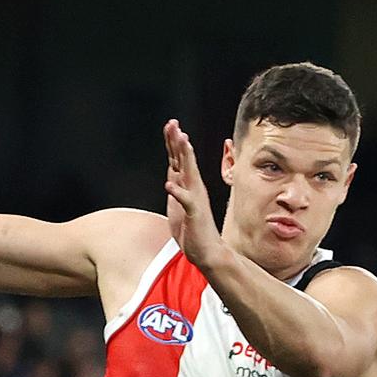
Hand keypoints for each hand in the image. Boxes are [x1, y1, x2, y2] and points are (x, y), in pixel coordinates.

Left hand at [163, 119, 225, 267]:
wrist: (207, 252)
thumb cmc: (192, 229)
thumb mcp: (179, 203)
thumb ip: (177, 186)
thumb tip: (171, 171)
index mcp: (188, 184)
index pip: (179, 159)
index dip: (174, 142)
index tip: (171, 124)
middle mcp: (194, 187)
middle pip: (184, 160)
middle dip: (178, 141)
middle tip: (174, 123)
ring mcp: (195, 199)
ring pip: (189, 173)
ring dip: (185, 157)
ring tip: (182, 140)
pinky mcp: (195, 213)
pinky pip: (186, 201)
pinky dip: (178, 192)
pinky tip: (169, 184)